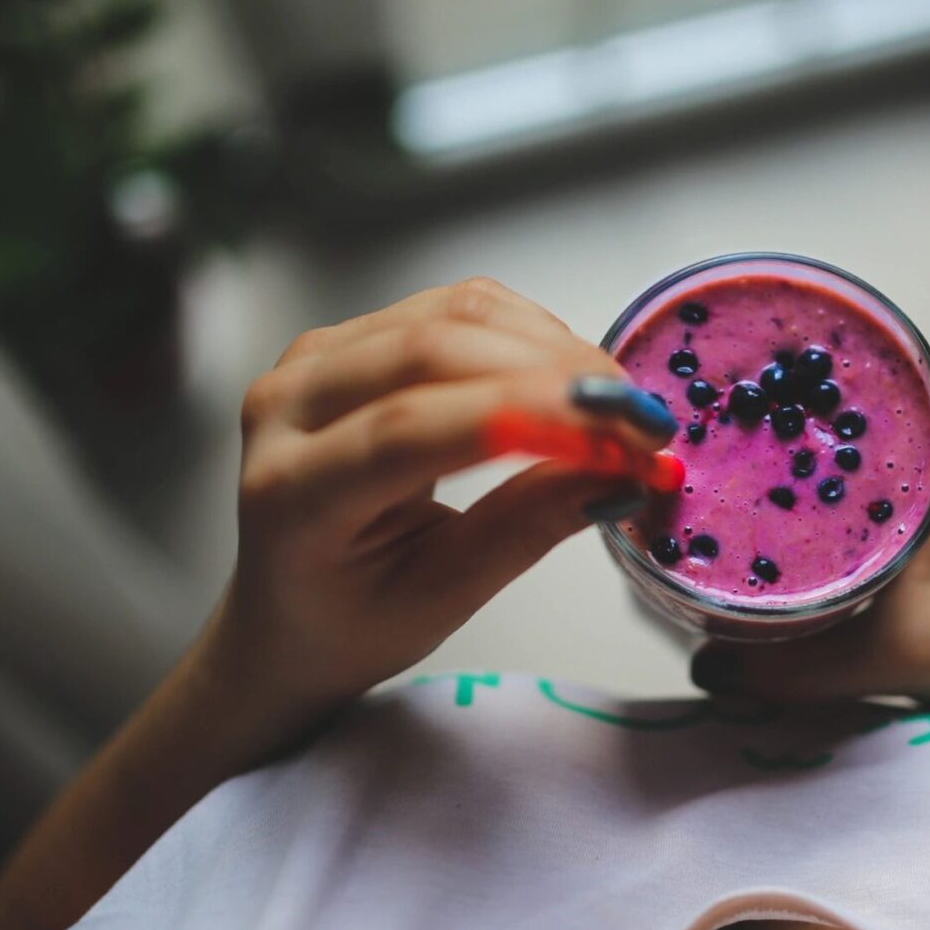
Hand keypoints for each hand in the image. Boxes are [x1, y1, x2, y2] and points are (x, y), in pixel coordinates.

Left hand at [213, 278, 676, 707]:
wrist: (287, 611)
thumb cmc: (354, 620)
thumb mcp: (444, 597)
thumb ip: (529, 526)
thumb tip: (624, 473)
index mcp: (291, 491)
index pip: (409, 429)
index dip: (526, 418)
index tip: (623, 438)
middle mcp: (286, 405)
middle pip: (433, 351)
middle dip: (557, 377)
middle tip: (643, 425)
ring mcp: (315, 359)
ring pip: (453, 315)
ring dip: (555, 349)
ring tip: (620, 408)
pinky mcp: (351, 338)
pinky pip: (454, 308)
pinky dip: (531, 335)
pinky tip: (574, 381)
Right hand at [691, 414, 929, 791]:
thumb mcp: (893, 653)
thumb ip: (795, 665)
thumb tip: (704, 665)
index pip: (839, 383)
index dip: (769, 386)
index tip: (706, 400)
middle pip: (826, 408)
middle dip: (760, 422)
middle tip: (690, 443)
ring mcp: (929, 462)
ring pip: (834, 442)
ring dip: (780, 456)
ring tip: (709, 470)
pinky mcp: (920, 497)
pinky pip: (846, 474)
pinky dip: (805, 489)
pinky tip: (758, 512)